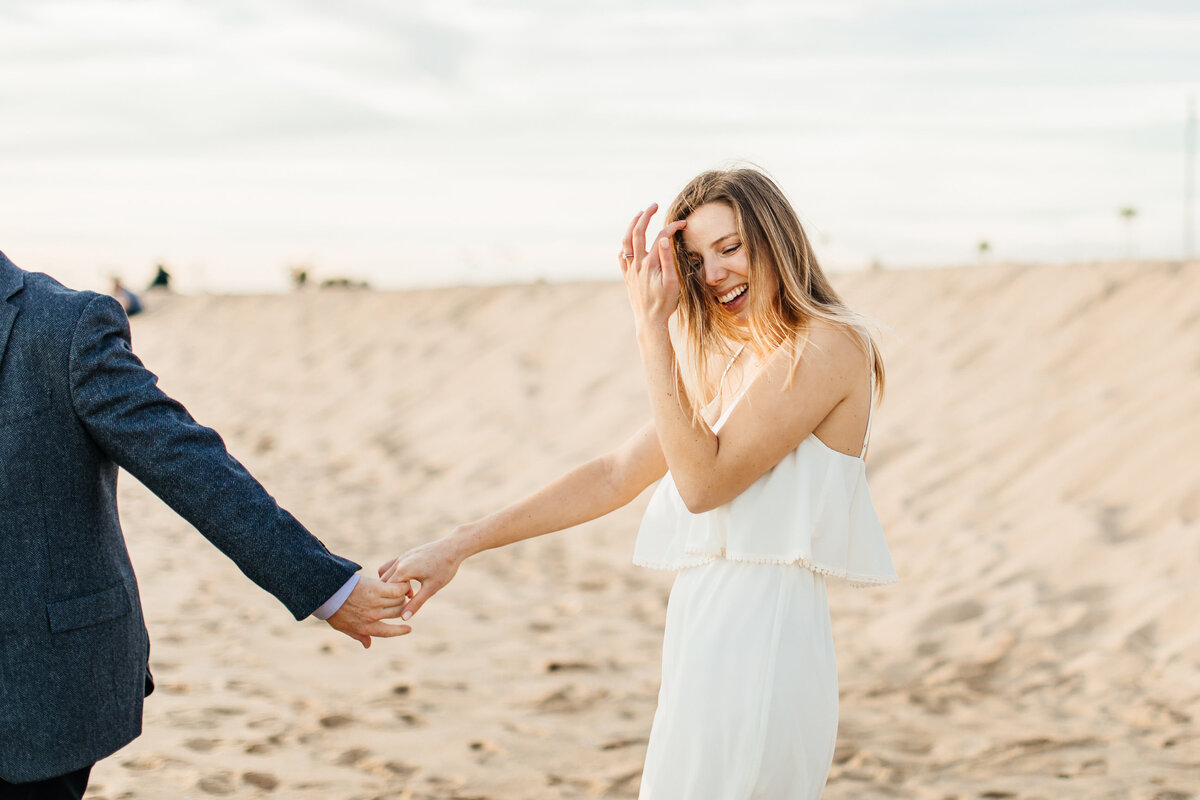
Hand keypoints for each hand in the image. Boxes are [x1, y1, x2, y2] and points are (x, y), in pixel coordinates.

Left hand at [325, 576, 413, 647]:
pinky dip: (402, 587)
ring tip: (403, 590)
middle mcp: (373, 617)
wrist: (328, 591)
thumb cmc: (334, 608)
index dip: (400, 631)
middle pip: (398, 613)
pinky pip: (397, 590)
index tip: (409, 629)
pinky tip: (403, 583)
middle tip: (404, 601)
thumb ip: (359, 636)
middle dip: (403, 608)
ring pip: (399, 601)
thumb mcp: (344, 627)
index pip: (388, 632)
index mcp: (366, 627)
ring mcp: (376, 603)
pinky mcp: (377, 589)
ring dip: (403, 595)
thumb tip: (368, 646)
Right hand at [378, 535, 467, 620]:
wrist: (453, 547)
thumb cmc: (444, 568)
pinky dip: (395, 576)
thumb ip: (416, 603)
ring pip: (385, 573)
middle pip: (383, 582)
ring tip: (409, 592)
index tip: (406, 605)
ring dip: (392, 584)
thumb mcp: (431, 588)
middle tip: (408, 600)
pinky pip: (392, 566)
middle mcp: (399, 562)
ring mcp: (402, 556)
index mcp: (403, 570)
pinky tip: (409, 582)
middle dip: (391, 593)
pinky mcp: (406, 554)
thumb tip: (404, 618)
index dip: (393, 600)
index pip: (386, 590)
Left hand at [619, 203, 686, 332]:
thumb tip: (664, 239)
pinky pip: (622, 257)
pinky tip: (629, 242)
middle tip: (654, 205)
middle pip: (637, 233)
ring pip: (626, 242)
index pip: (660, 237)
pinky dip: (625, 246)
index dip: (671, 227)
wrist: (649, 321)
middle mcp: (637, 265)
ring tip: (639, 215)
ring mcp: (630, 271)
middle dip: (645, 216)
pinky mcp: (627, 277)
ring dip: (631, 226)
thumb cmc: (665, 303)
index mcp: (650, 264)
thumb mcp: (672, 282)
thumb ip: (668, 259)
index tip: (682, 224)